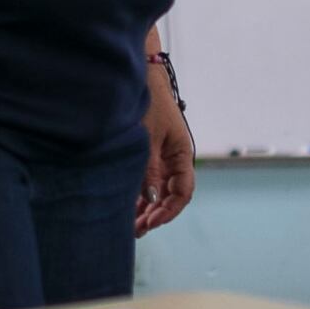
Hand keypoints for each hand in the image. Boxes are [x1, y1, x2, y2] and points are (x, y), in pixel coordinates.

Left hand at [136, 70, 194, 234]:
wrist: (141, 78)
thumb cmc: (149, 104)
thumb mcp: (148, 138)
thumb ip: (148, 168)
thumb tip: (149, 198)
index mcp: (182, 155)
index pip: (183, 192)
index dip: (169, 210)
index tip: (152, 222)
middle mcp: (174, 160)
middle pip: (170, 196)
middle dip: (156, 214)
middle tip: (137, 230)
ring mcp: (161, 158)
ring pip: (157, 192)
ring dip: (146, 208)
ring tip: (130, 225)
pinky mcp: (148, 156)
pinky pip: (146, 182)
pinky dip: (138, 195)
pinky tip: (127, 208)